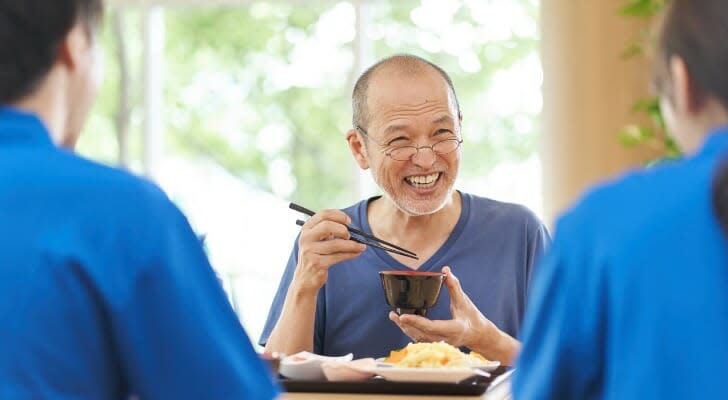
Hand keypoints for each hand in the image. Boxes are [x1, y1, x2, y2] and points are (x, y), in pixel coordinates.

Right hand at [292, 209, 365, 295]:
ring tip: (361, 246)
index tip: (349, 221)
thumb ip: (328, 230)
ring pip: (336, 244)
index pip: (323, 214)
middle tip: (350, 235)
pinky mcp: (317, 264)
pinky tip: (357, 253)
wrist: (304, 279)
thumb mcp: (316, 240)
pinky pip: (338, 256)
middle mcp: (306, 238)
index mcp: (306, 229)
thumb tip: (349, 226)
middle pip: (327, 226)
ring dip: (352, 245)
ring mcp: (310, 251)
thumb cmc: (314, 256)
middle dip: (342, 229)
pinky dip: (350, 254)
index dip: (338, 215)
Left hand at [389, 266, 518, 363]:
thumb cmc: (473, 317)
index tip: (403, 316)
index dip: (416, 322)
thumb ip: (454, 286)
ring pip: (419, 338)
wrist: (479, 335)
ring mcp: (441, 343)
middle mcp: (445, 338)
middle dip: (405, 325)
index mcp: (454, 329)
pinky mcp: (437, 343)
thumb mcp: (464, 301)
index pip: (431, 327)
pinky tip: (403, 324)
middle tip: (393, 315)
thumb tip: (446, 270)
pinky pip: (421, 339)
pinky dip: (411, 331)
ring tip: (394, 317)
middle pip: (421, 334)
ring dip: (405, 329)